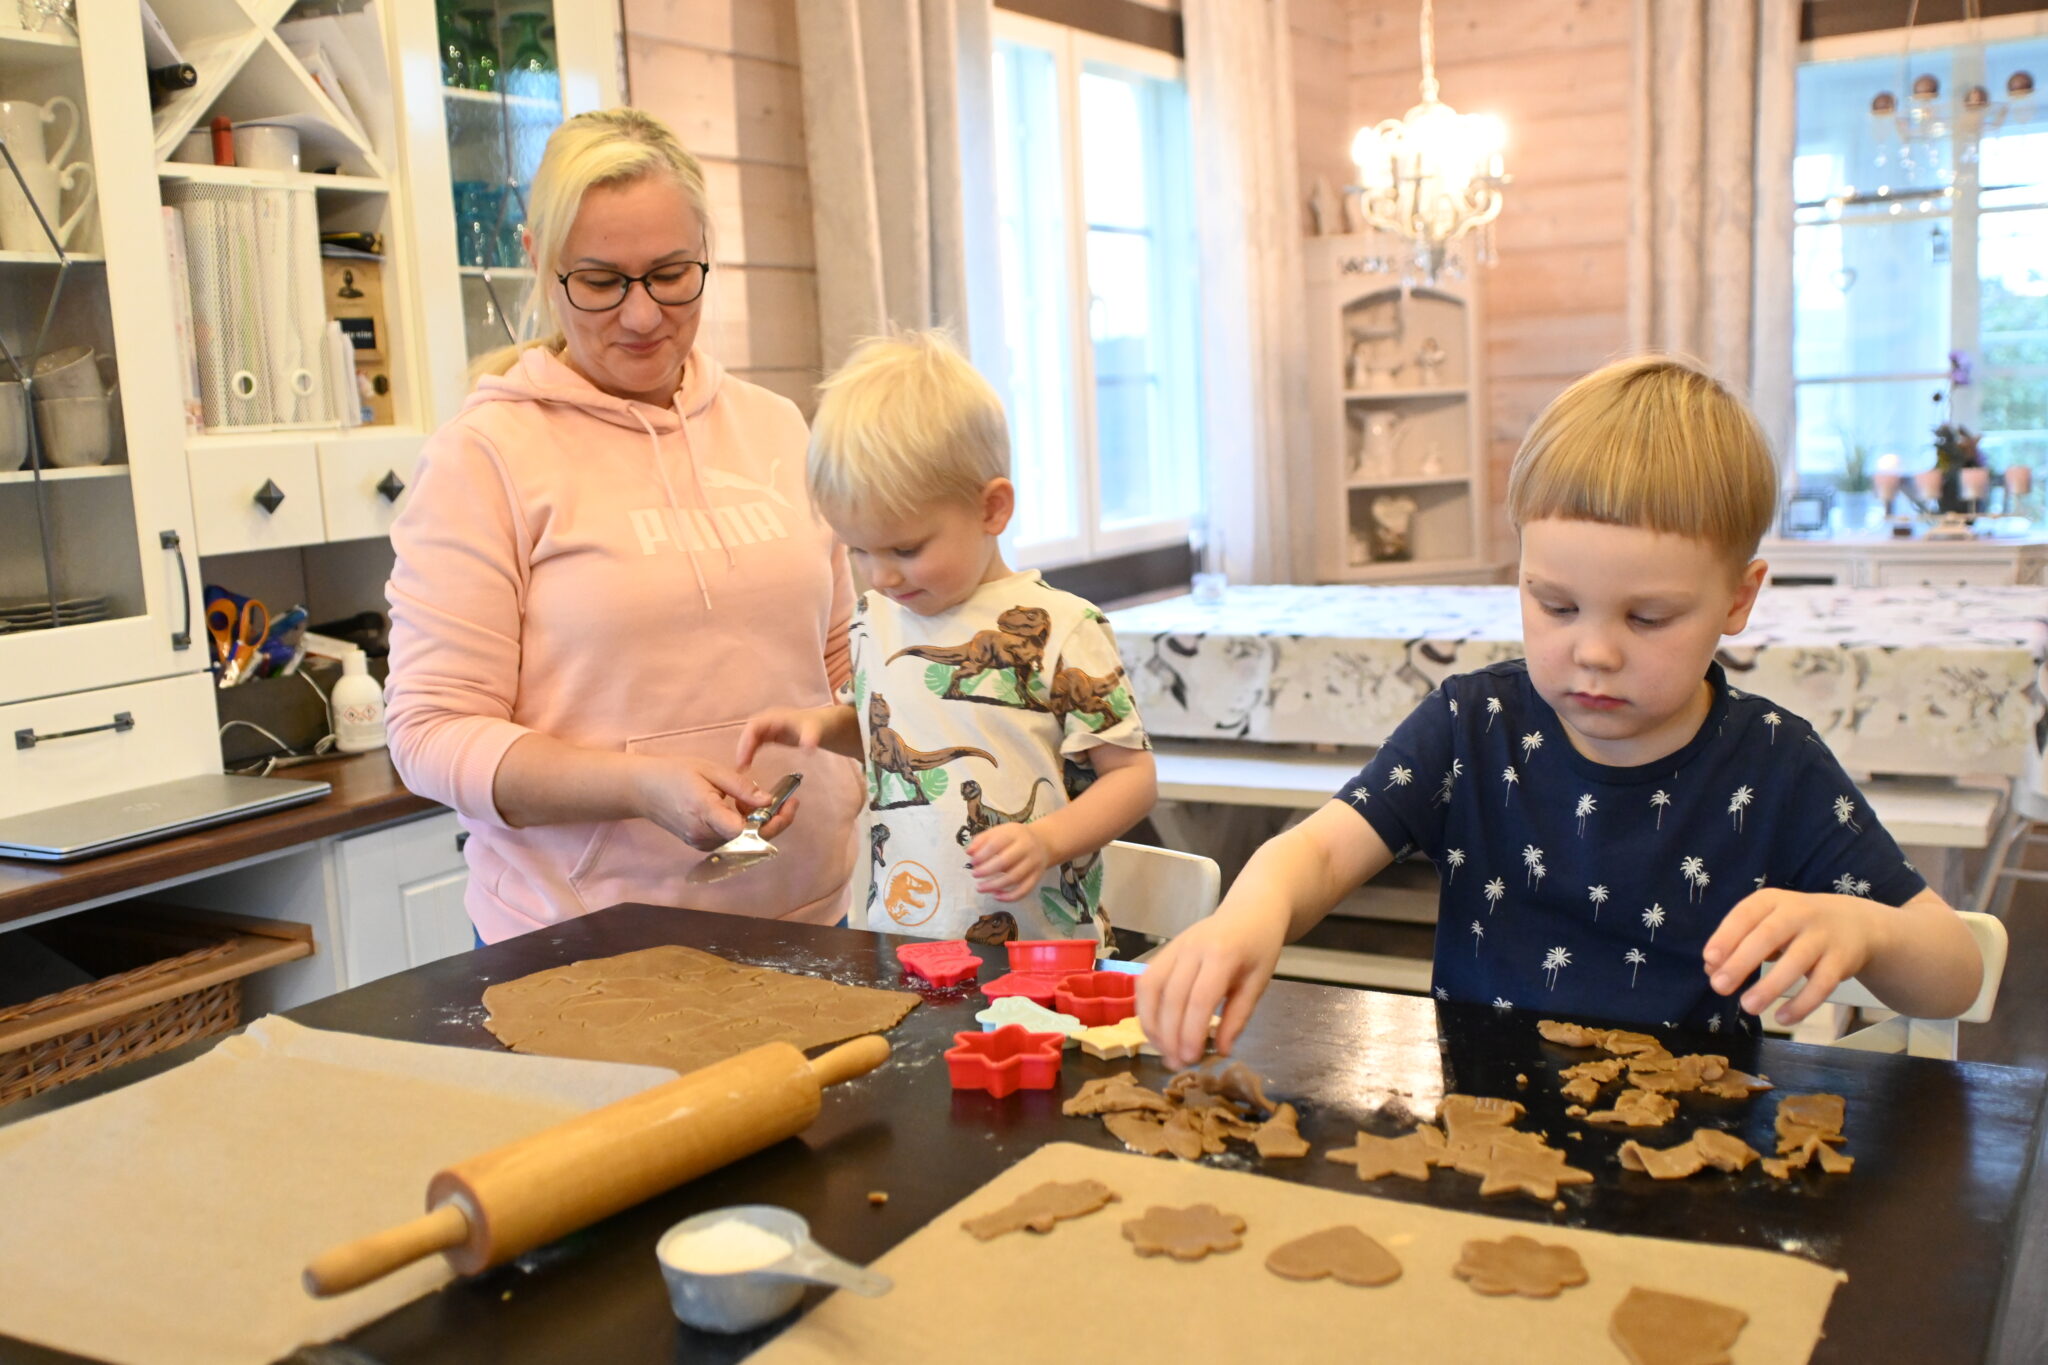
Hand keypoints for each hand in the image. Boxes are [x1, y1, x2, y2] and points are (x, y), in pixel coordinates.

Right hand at [633, 756, 798, 851]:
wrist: (642, 788)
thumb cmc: (674, 773)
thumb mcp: (710, 770)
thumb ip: (740, 786)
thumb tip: (768, 801)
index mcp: (705, 812)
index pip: (744, 831)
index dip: (770, 822)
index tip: (786, 804)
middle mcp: (703, 834)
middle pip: (750, 840)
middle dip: (773, 823)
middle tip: (788, 802)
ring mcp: (701, 842)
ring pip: (742, 841)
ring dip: (758, 823)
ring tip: (757, 798)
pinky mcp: (700, 844)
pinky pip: (731, 840)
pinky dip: (743, 826)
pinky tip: (741, 807)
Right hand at [735, 706, 830, 769]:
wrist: (824, 724)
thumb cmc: (818, 726)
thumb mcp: (815, 730)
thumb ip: (811, 738)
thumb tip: (809, 749)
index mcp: (774, 717)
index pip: (753, 727)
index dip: (745, 742)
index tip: (743, 761)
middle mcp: (767, 720)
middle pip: (748, 733)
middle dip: (741, 749)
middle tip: (739, 769)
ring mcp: (767, 727)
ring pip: (749, 738)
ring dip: (743, 752)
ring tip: (741, 769)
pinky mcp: (769, 734)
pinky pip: (754, 743)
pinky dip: (749, 753)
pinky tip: (747, 766)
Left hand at [967, 823, 1050, 901]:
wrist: (1043, 842)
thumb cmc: (1015, 838)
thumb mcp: (1000, 832)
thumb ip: (982, 839)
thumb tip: (969, 852)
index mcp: (1015, 833)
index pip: (997, 844)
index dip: (983, 854)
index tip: (972, 862)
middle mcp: (1027, 847)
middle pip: (1006, 861)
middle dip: (987, 870)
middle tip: (974, 875)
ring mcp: (1034, 863)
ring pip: (1014, 877)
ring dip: (995, 885)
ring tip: (980, 888)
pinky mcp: (1038, 876)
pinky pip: (1025, 889)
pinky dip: (1010, 896)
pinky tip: (996, 896)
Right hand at [1134, 903, 1287, 1070]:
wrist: (1249, 910)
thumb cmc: (1259, 947)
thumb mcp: (1259, 982)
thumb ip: (1238, 1017)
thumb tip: (1220, 1051)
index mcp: (1222, 954)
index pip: (1199, 998)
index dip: (1191, 1032)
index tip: (1191, 1060)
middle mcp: (1192, 948)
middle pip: (1171, 997)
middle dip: (1170, 1035)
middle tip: (1177, 1064)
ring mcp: (1173, 947)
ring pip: (1149, 989)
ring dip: (1151, 1024)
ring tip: (1164, 1051)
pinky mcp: (1163, 950)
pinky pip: (1145, 982)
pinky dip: (1146, 1009)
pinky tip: (1156, 1030)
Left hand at [1702, 888, 1888, 1025]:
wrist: (1855, 924)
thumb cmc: (1796, 926)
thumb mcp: (1767, 923)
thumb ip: (1739, 943)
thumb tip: (1711, 970)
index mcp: (1771, 900)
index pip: (1745, 914)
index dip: (1726, 936)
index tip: (1709, 959)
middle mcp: (1798, 913)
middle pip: (1768, 936)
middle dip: (1741, 962)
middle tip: (1719, 986)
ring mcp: (1822, 936)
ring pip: (1796, 962)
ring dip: (1770, 986)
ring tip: (1748, 1006)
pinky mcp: (1842, 960)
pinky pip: (1822, 984)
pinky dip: (1802, 1003)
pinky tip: (1783, 1018)